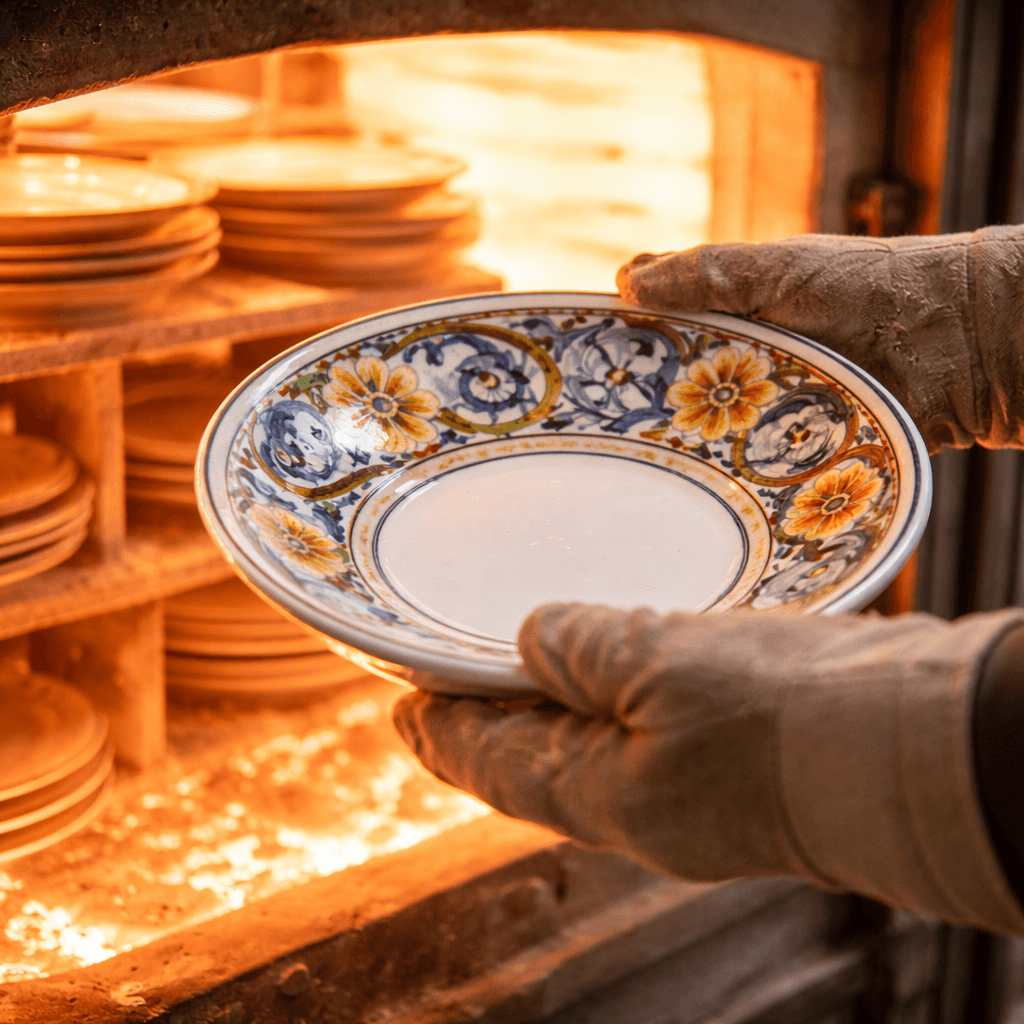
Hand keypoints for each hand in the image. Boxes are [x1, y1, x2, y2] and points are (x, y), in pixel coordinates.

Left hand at [393, 602, 1023, 933]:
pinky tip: (623, 643)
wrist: (925, 748)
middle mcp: (639, 797)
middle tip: (454, 663)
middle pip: (537, 748)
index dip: (437, 726)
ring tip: (523, 646)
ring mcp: (692, 776)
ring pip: (597, 726)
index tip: (399, 698)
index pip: (488, 759)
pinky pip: (655, 709)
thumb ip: (582, 649)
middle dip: (491, 707)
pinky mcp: (740, 745)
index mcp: (601, 794)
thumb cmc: (790, 716)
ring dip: (556, 687)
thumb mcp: (662, 666)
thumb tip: (529, 637)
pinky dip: (622, 676)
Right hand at [615, 227, 1023, 451]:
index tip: (583, 349)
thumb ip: (707, 273)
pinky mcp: (787, 450)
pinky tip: (683, 484)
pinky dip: (718, 474)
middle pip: (671, 381)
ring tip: (625, 458)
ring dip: (673, 441)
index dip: (624, 333)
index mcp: (732, 309)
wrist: (958, 342)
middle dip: (637, 397)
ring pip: (700, 429)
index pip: (660, 320)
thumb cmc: (868, 286)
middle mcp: (741, 358)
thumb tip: (624, 282)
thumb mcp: (780, 268)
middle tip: (595, 416)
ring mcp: (762, 407)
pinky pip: (742, 466)